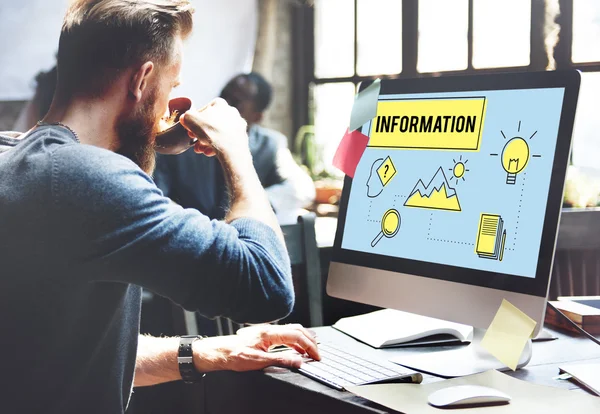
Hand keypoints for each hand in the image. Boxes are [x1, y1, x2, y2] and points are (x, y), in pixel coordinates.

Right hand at [179, 98, 248, 157]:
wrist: (231, 148)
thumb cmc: (211, 131)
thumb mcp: (190, 120)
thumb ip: (186, 116)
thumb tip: (185, 118)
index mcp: (220, 103)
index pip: (203, 110)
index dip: (194, 120)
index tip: (189, 129)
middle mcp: (232, 112)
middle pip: (211, 123)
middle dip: (200, 133)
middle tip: (194, 141)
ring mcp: (238, 125)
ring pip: (218, 133)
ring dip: (207, 142)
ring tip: (200, 149)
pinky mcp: (241, 137)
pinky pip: (226, 141)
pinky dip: (217, 147)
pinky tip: (209, 153)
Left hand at [193, 324, 319, 372]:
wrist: (220, 352)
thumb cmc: (234, 355)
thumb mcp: (258, 362)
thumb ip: (280, 360)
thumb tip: (298, 361)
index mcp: (269, 333)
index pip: (296, 336)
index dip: (309, 346)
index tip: (316, 356)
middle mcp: (269, 329)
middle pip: (297, 329)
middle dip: (310, 341)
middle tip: (317, 354)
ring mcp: (267, 331)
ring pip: (292, 330)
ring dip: (304, 339)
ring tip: (311, 351)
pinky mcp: (265, 335)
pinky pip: (285, 334)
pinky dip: (295, 340)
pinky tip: (296, 349)